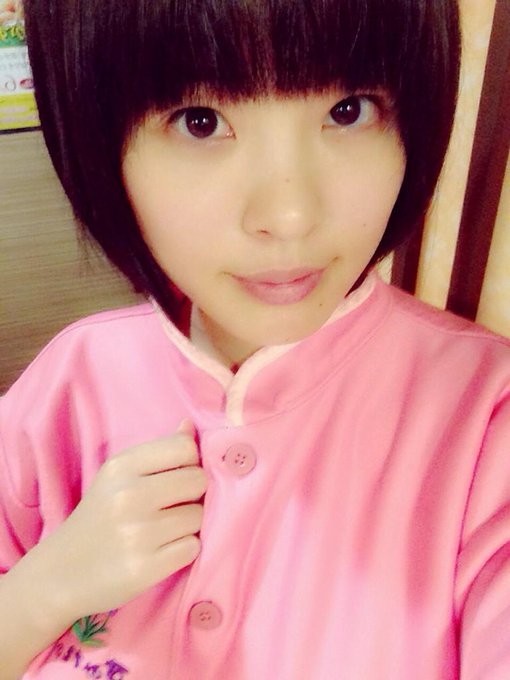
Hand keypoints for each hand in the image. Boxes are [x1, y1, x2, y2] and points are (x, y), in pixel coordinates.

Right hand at [32, 421, 206, 621]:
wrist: (61, 575)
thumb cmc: (97, 518)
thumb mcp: (116, 477)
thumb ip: (157, 451)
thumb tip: (189, 426)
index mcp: (121, 467)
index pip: (184, 448)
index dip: (190, 462)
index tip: (177, 475)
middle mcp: (129, 496)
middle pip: (198, 481)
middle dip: (192, 494)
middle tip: (171, 506)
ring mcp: (138, 534)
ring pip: (199, 516)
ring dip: (188, 525)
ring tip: (163, 530)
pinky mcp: (146, 568)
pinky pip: (193, 548)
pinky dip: (183, 550)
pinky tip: (161, 551)